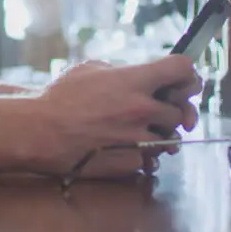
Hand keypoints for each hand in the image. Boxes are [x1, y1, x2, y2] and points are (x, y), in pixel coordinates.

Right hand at [25, 57, 201, 177]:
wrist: (42, 132)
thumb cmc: (60, 98)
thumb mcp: (90, 70)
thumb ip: (122, 72)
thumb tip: (137, 76)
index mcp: (134, 81)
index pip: (183, 69)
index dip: (188, 73)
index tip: (184, 79)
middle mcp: (142, 108)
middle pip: (182, 109)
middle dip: (173, 109)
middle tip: (162, 110)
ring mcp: (140, 138)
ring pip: (172, 137)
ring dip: (162, 134)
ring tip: (142, 131)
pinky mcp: (133, 162)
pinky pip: (152, 158)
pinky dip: (145, 154)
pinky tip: (127, 148)